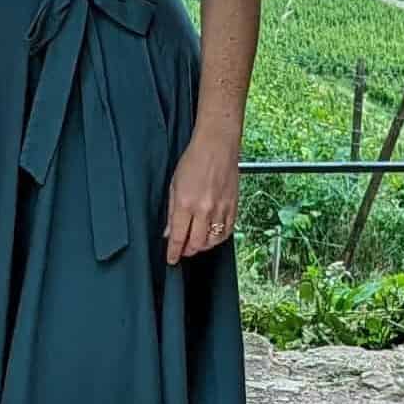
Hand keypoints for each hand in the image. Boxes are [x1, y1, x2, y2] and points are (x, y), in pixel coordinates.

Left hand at [165, 125, 240, 264]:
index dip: (173, 252)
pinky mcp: (233, 206)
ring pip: (212, 241)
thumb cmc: (194, 160)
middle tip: (182, 250)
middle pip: (196, 244)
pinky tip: (212, 237)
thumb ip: (172, 211)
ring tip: (196, 244)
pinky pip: (227, 232)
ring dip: (202, 246)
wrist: (217, 144)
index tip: (171, 259)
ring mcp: (221, 209)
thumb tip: (169, 232)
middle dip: (188, 251)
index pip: (179, 237)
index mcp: (186, 203)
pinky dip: (218, 238)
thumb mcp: (174, 184)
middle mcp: (205, 209)